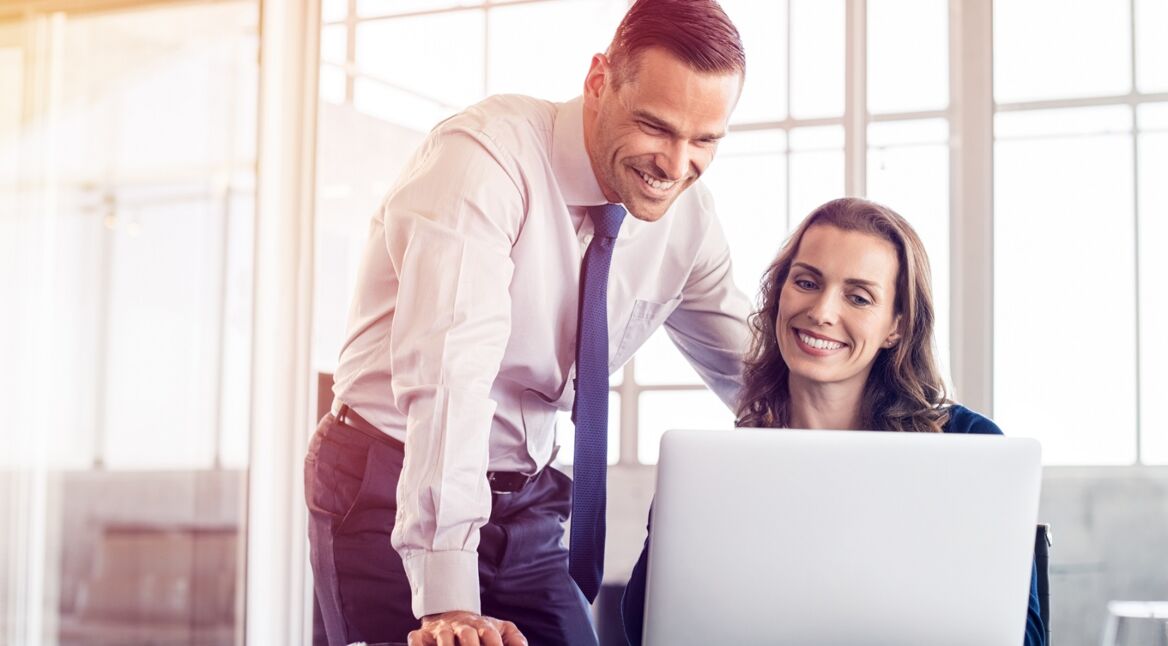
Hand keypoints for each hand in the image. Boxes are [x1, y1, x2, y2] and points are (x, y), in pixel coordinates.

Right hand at [407, 611, 526, 645]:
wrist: (449, 614)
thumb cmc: (480, 629)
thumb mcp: (501, 629)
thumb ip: (515, 639)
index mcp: (483, 626)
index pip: (490, 635)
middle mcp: (461, 627)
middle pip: (468, 636)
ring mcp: (441, 631)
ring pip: (444, 638)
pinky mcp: (421, 635)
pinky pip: (416, 640)